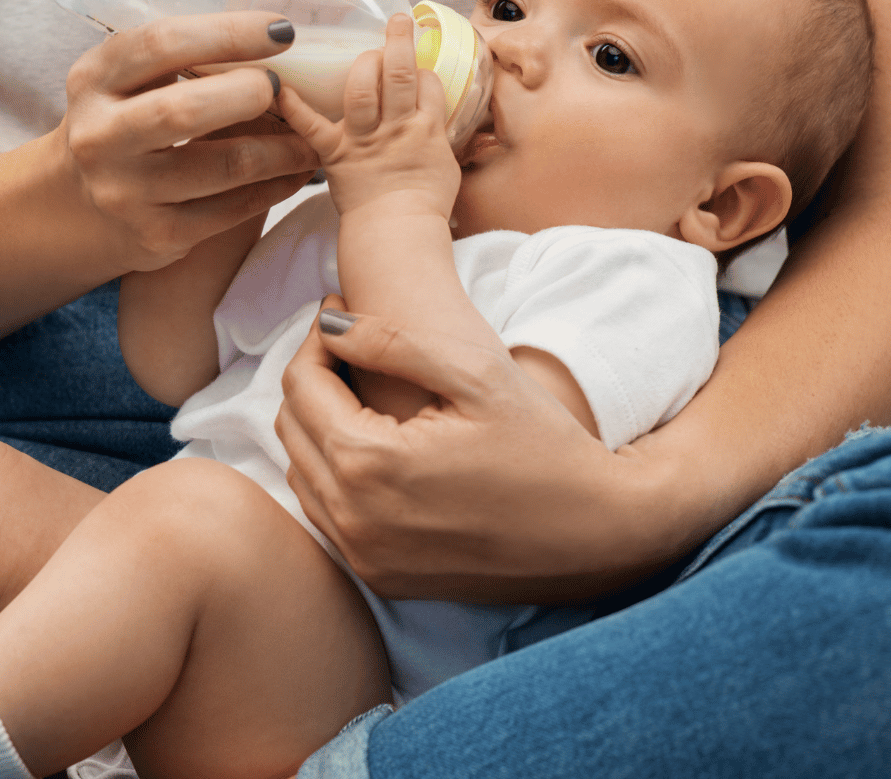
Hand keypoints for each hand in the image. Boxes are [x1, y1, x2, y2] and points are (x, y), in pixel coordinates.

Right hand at [61, 11, 319, 271]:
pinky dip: (275, 187)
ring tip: (310, 137)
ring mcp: (126, 193)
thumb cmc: (122, 123)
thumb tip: (271, 28)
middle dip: (249, 94)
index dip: (227, 34)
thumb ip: (179, 53)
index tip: (281, 31)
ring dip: (281, 150)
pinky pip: (232, 210)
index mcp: (93, 81)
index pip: (160, 45)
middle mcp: (101, 137)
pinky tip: (294, 172)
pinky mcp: (157, 236)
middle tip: (284, 88)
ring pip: (223, 167)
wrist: (79, 208)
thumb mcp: (125, 80)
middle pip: (184, 111)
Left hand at [277, 296, 662, 604]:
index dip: (317, 340)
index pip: (303, 384)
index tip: (342, 312)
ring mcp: (364, 555)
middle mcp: (354, 517)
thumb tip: (329, 321)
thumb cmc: (544, 444)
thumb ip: (392, 341)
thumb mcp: (476, 373)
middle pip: (292, 427)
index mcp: (369, 462)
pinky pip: (327, 515)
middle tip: (348, 348)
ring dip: (318, 428)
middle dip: (313, 379)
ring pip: (302, 473)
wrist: (599, 534)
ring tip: (359, 393)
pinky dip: (333, 475)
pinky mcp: (381, 577)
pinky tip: (374, 448)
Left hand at [279, 13, 458, 219]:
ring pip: (363, 89)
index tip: (417, 62)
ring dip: (363, 61)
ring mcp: (364, 139)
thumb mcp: (447, 167)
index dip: (424, 67)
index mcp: (427, 129)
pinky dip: (294, 107)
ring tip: (364, 45)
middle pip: (399, 74)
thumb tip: (438, 121)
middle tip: (398, 21)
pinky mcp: (335, 154)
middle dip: (399, 41)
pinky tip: (279, 86)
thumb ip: (440, 138)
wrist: (398, 236)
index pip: (428, 83)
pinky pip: (312, 127)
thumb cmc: (425, 207)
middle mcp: (396, 128)